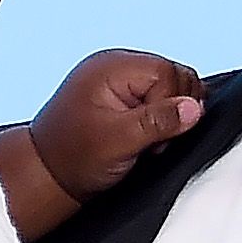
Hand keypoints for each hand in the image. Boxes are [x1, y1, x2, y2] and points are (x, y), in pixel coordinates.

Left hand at [31, 48, 203, 203]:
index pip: (168, 72)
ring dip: (166, 118)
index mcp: (112, 67)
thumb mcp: (118, 142)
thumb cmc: (72, 158)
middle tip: (148, 142)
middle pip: (175, 77)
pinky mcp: (124, 98)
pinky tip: (144, 138)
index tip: (152, 139)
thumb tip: (194, 108)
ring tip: (143, 141)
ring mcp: (120, 82)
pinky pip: (158, 99)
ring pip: (171, 89)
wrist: (47, 175)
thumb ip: (157, 123)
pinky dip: (159, 120)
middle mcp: (117, 67)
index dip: (170, 106)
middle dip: (171, 111)